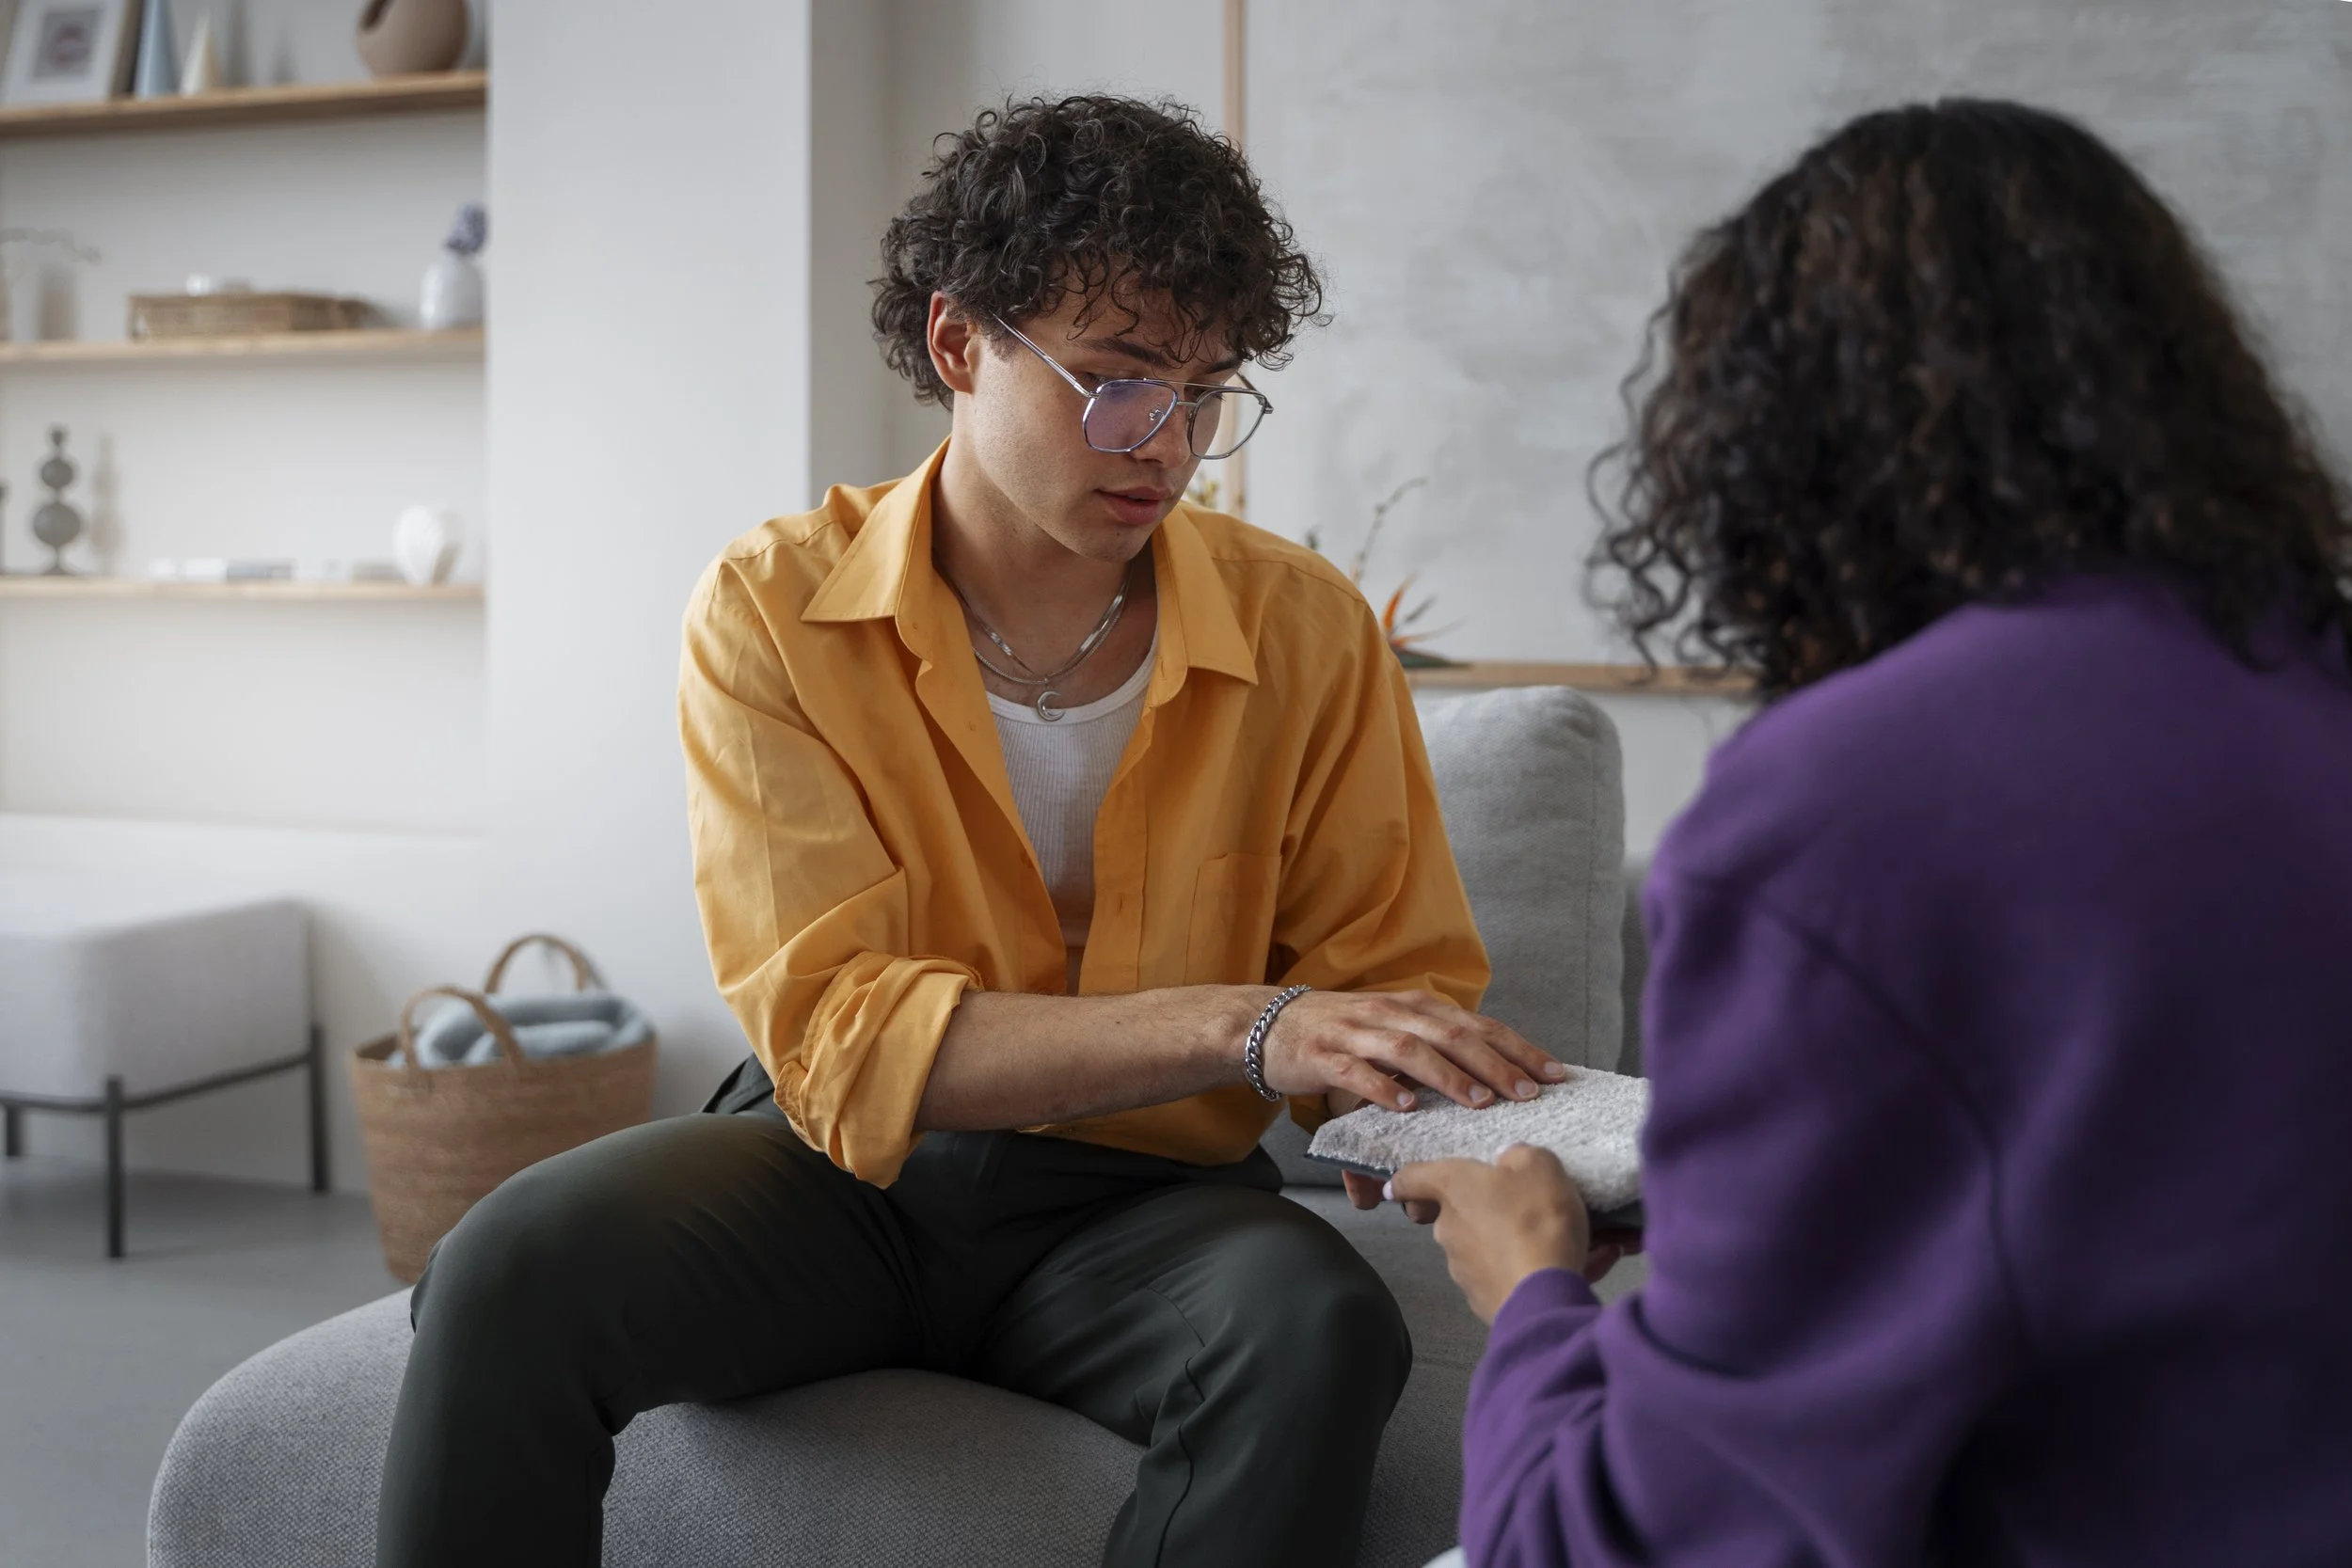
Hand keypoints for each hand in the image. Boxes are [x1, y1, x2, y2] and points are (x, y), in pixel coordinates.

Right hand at [1257, 989, 1566, 1112]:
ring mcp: (1357, 1033)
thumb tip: (1485, 1086)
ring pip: (1410, 1049)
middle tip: (1529, 1093)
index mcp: (1414, 1007)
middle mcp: (1391, 1013)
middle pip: (1453, 1035)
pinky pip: (1357, 1072)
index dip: (1517, 1047)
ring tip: (1479, 1101)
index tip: (1553, 1073)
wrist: (1267, 1024)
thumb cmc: (1338, 1033)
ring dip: (1448, 1076)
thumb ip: (1432, 1050)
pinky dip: (1383, 1087)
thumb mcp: (1391, 1031)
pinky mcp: (1324, 1056)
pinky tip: (1404, 1107)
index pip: (1477, 1024)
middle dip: (1496, 1064)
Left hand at [1343, 1165, 1636, 1276]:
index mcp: (1453, 1188)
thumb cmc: (1535, 1217)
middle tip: (1528, 1209)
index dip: (1403, 1179)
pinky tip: (1578, 1265)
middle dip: (1488, 1212)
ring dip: (1518, 1243)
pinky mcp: (1484, 1301)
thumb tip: (1507, 1164)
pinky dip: (1534, 1270)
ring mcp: (1463, 1269)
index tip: (1394, 1187)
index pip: (1412, 1179)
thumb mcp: (1539, 1165)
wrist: (1542, 1293)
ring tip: (1568, 1241)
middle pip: (1459, 1215)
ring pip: (1490, 1248)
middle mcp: (1449, 1229)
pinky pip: (1510, 1276)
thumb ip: (1520, 1157)